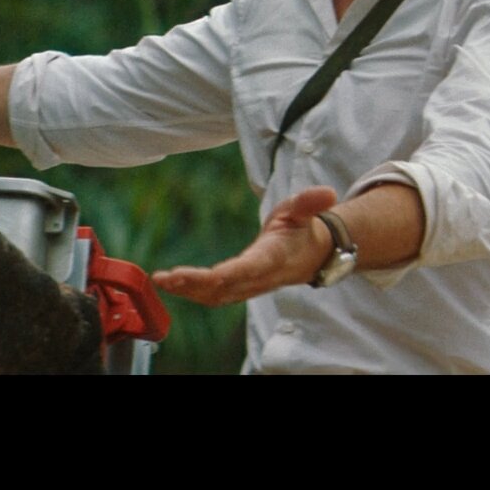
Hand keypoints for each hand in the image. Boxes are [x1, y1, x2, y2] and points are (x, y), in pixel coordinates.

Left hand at [152, 186, 338, 305]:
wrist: (312, 256)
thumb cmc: (303, 230)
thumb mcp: (305, 211)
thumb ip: (311, 203)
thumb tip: (328, 194)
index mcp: (273, 258)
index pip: (249, 269)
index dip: (227, 274)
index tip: (205, 275)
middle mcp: (259, 277)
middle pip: (225, 287)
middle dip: (195, 285)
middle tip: (166, 278)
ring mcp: (248, 286)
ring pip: (215, 296)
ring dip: (187, 291)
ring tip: (161, 280)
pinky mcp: (239, 288)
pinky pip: (213, 295)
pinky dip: (191, 292)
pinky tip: (169, 283)